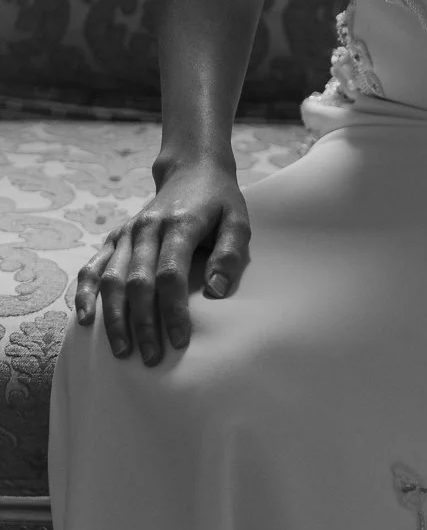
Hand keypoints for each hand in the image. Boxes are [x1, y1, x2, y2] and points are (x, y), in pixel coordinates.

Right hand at [75, 150, 250, 367]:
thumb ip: (230, 254)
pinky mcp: (115, 237)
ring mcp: (128, 232)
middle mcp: (148, 227)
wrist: (192, 170)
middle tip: (151, 358)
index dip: (173, 310)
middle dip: (143, 323)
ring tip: (122, 351)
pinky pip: (93, 266)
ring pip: (112, 279)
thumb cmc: (220, 202)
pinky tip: (86, 320)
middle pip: (138, 282)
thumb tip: (216, 292)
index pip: (171, 274)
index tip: (180, 341)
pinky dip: (85, 293)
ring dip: (114, 317)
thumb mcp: (238, 220)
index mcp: (180, 224)